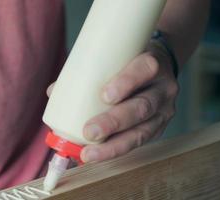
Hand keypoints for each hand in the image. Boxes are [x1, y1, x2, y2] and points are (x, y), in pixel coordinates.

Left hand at [47, 43, 178, 162]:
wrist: (160, 68)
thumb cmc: (131, 61)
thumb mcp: (118, 56)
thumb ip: (90, 70)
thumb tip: (54, 91)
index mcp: (153, 64)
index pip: (144, 69)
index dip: (126, 82)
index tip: (104, 95)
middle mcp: (164, 89)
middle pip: (143, 106)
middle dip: (115, 122)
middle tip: (89, 132)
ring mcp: (164, 110)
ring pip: (143, 131)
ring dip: (115, 144)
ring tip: (90, 153)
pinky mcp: (160, 127)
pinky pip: (141, 141)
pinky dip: (119, 149)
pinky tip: (100, 155)